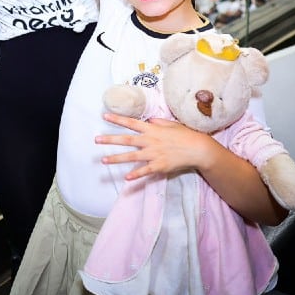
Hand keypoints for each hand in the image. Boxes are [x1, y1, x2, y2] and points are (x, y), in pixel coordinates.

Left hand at [96, 113, 216, 180]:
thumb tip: (149, 120)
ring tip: (103, 160)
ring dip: (116, 158)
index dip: (117, 119)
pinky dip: (136, 174)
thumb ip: (158, 122)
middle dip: (110, 140)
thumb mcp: (171, 124)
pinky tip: (126, 178)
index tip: (104, 116)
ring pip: (131, 157)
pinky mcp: (159, 165)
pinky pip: (145, 171)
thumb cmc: (185, 135)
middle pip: (126, 140)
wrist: (198, 149)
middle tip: (96, 139)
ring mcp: (154, 154)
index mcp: (152, 129)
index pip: (131, 123)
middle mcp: (150, 141)